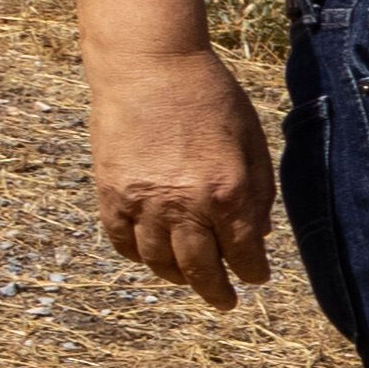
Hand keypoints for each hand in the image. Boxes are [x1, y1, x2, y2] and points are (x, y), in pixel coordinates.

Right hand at [86, 46, 277, 311]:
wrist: (149, 65)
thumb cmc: (211, 97)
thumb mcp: (252, 141)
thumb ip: (258, 191)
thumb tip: (259, 234)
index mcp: (228, 192)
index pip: (244, 253)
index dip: (253, 271)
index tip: (257, 278)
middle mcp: (184, 205)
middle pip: (200, 269)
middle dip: (217, 291)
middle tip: (225, 302)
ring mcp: (142, 202)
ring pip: (158, 262)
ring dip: (177, 278)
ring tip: (189, 280)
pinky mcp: (109, 194)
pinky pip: (122, 242)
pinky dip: (138, 256)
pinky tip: (152, 257)